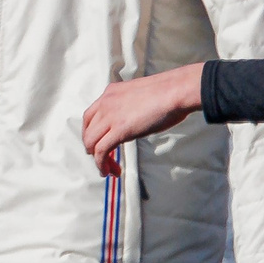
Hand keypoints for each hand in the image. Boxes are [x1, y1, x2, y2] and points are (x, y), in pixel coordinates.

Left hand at [81, 62, 205, 173]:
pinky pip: (102, 151)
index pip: (91, 116)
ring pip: (91, 142)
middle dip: (92, 148)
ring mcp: (111, 115)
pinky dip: (102, 164)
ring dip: (97, 159)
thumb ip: (130, 108)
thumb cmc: (168, 93)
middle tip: (103, 159)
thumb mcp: (139, 97)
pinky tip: (108, 171)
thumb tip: (133, 123)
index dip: (92, 133)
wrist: (176, 91)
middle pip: (87, 130)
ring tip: (107, 169)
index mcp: (111, 92)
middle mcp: (106, 103)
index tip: (99, 143)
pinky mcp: (119, 130)